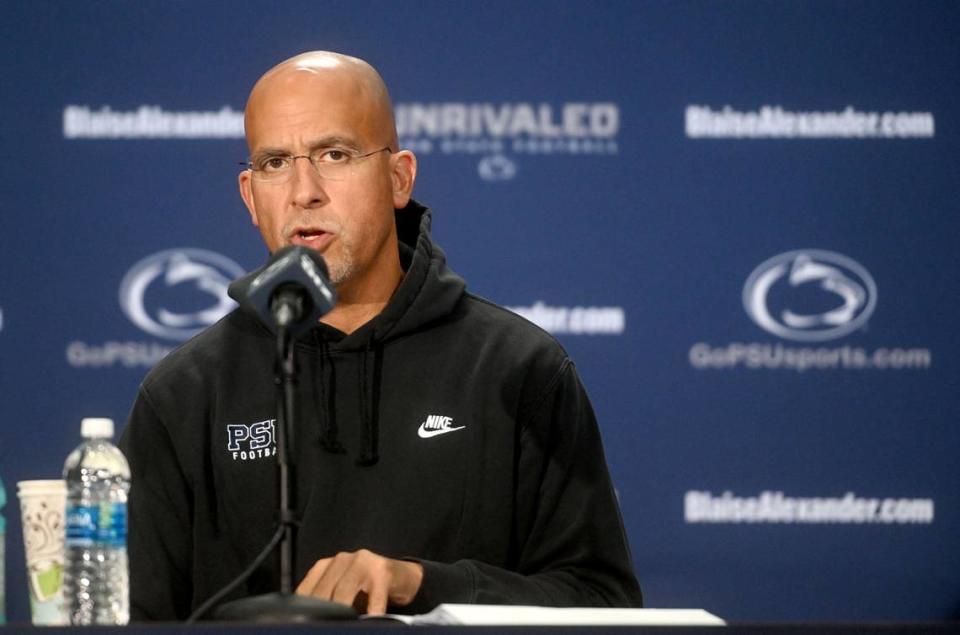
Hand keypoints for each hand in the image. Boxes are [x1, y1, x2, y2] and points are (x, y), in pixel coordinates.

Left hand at [295, 549, 423, 614]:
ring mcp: (363, 563)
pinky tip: (371, 620)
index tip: (306, 623)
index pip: (306, 590)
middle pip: (323, 591)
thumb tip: (311, 621)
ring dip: (342, 613)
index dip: (304, 610)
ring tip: (341, 625)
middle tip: (322, 626)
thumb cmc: (370, 589)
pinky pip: (373, 598)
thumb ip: (327, 601)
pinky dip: (371, 613)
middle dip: (322, 613)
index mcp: (328, 566)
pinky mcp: (383, 571)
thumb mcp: (344, 593)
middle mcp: (342, 560)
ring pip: (343, 592)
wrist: (403, 575)